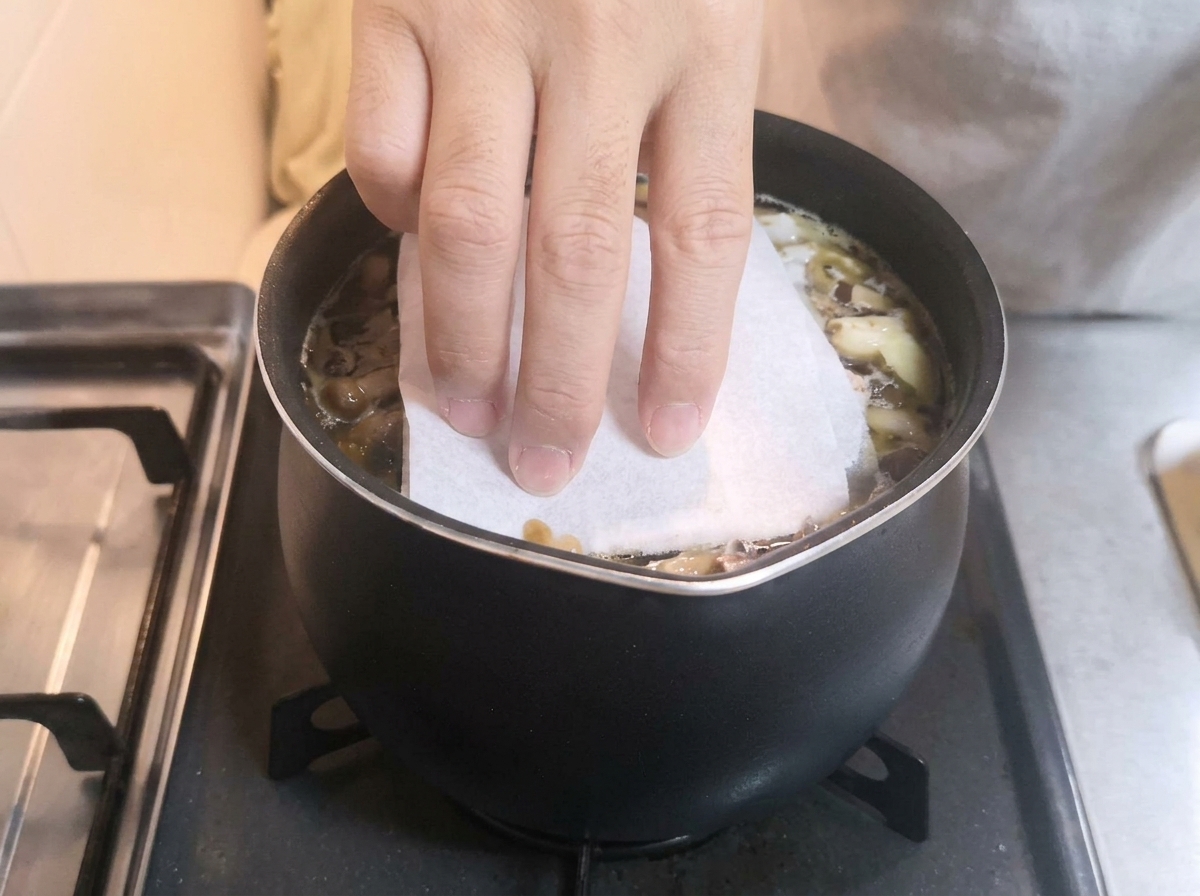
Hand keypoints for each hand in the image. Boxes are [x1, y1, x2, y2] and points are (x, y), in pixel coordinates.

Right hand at [346, 0, 762, 494]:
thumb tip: (655, 268)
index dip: (685, 348)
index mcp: (705, 41)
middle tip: (544, 468)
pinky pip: (383, 146)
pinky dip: (393, 216)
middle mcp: (598, 41)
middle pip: (574, 256)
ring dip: (458, 339)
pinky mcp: (395, 2)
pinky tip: (413, 250)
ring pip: (463, 224)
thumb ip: (695, 115)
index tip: (667, 430)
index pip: (701, 232)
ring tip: (463, 414)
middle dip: (557, 382)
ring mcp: (487, 22)